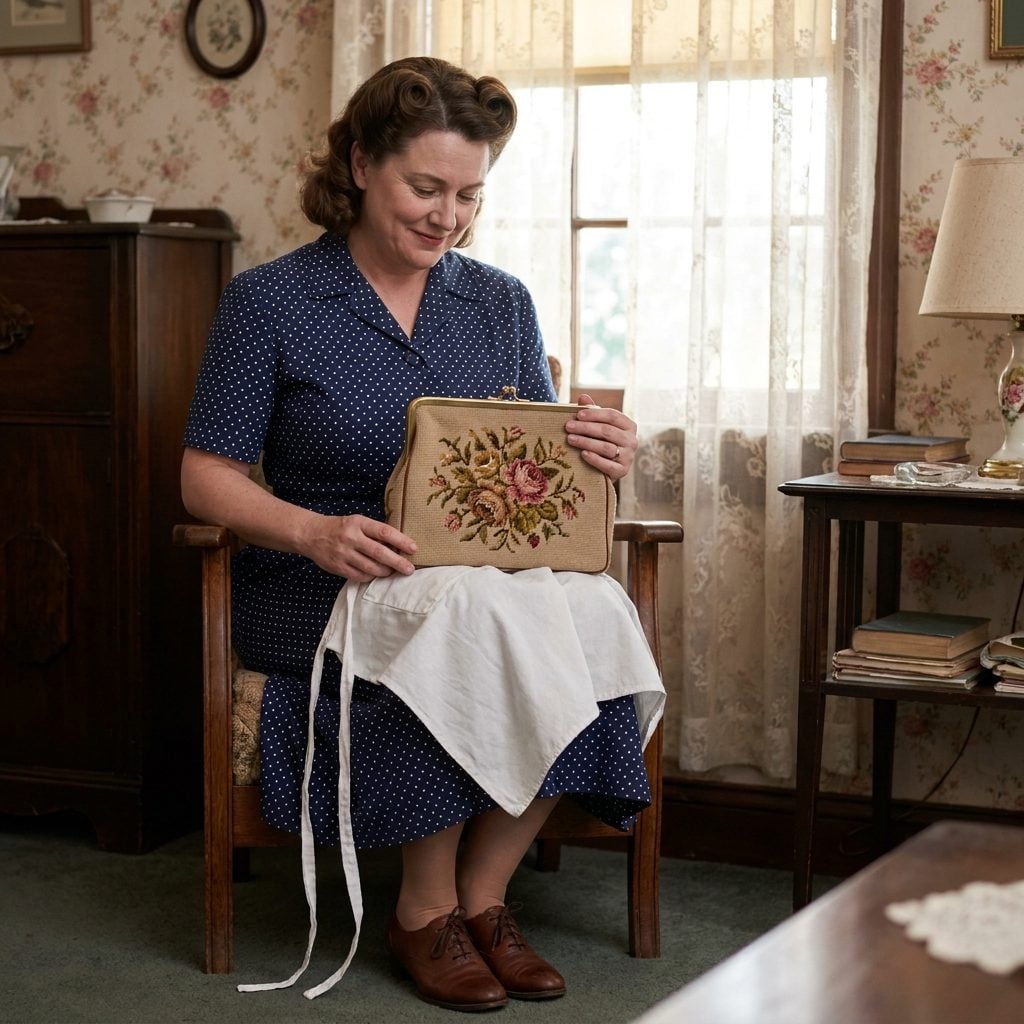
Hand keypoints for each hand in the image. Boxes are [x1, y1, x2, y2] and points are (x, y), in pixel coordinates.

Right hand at [300, 514, 416, 582]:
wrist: (311, 534)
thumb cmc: (340, 528)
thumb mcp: (357, 522)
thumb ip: (375, 532)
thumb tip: (399, 546)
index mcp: (358, 523)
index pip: (383, 532)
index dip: (401, 540)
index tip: (413, 548)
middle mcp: (351, 538)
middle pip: (379, 553)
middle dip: (397, 562)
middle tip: (409, 569)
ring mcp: (343, 554)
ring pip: (371, 567)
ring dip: (386, 571)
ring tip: (394, 572)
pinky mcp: (337, 567)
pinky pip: (360, 576)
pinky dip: (371, 577)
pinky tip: (376, 575)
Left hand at [563, 395, 637, 481]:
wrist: (607, 469)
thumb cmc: (601, 441)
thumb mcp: (598, 425)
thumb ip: (592, 411)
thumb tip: (583, 397)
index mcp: (628, 426)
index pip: (612, 416)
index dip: (594, 414)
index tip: (578, 414)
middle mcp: (632, 440)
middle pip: (607, 431)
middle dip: (586, 428)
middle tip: (568, 426)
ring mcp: (628, 457)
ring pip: (606, 447)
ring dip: (586, 442)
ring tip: (570, 439)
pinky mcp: (622, 471)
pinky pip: (607, 465)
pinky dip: (594, 459)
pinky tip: (582, 454)